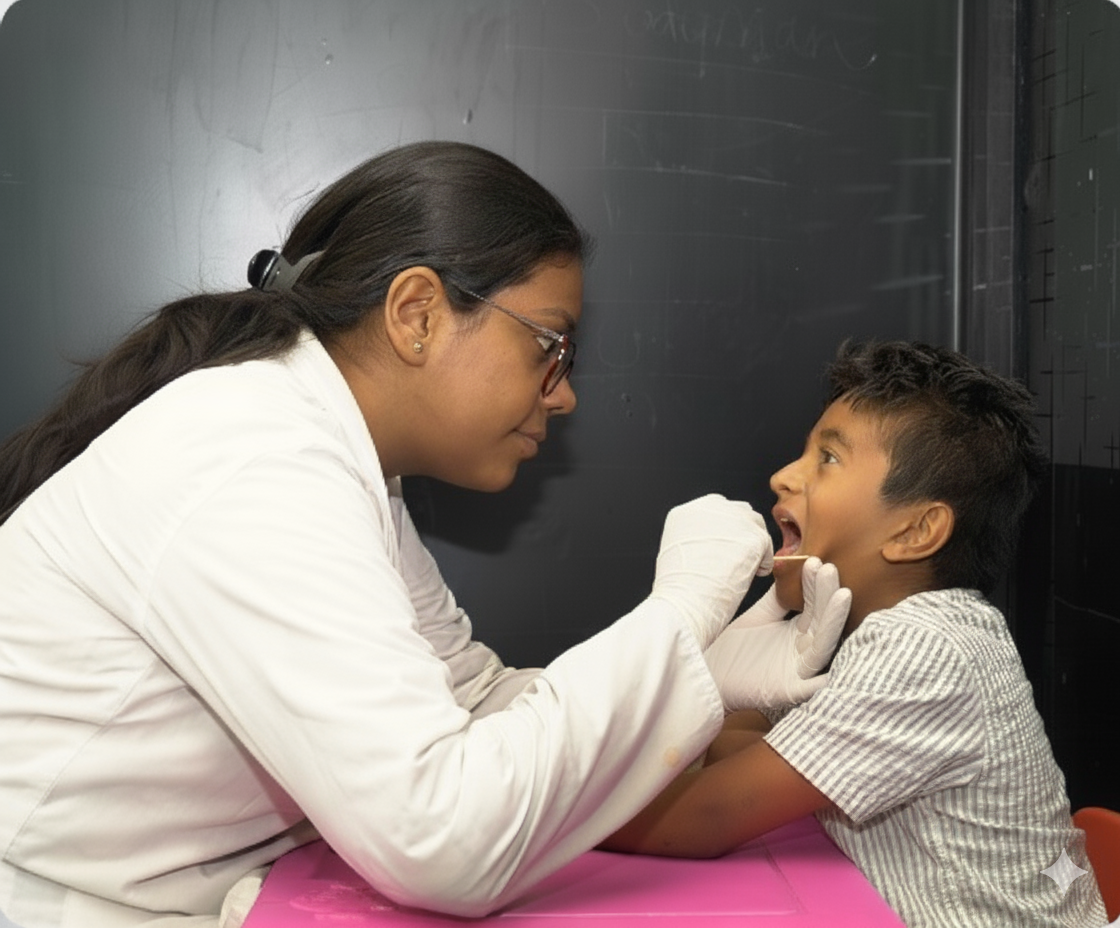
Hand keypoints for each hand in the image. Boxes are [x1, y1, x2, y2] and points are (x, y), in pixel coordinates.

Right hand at [650, 494, 773, 649]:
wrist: (683, 602)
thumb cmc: (677, 589)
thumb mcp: (677, 551)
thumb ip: (695, 537)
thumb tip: (713, 544)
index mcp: (688, 511)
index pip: (717, 511)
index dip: (724, 532)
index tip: (725, 549)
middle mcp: (710, 507)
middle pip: (739, 512)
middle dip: (741, 534)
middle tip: (737, 559)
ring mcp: (734, 519)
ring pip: (756, 526)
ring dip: (754, 545)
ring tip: (745, 569)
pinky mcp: (754, 536)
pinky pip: (767, 547)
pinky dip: (762, 562)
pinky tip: (751, 576)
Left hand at [703, 557, 849, 709]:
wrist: (707, 677)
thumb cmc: (732, 650)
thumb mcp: (757, 618)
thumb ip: (777, 600)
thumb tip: (790, 570)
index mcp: (797, 633)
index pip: (813, 605)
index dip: (814, 584)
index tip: (813, 561)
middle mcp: (803, 651)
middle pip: (821, 621)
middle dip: (826, 595)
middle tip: (828, 569)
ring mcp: (797, 672)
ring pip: (822, 646)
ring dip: (833, 621)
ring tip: (841, 595)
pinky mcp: (787, 692)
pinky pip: (810, 687)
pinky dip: (823, 680)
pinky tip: (836, 666)